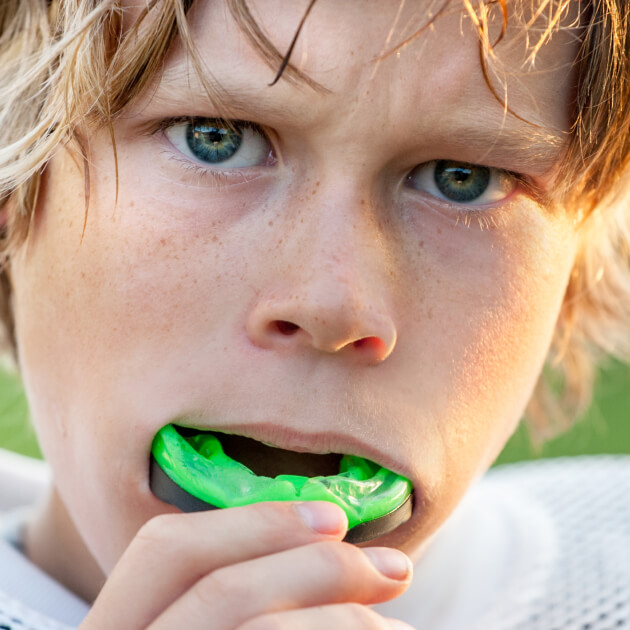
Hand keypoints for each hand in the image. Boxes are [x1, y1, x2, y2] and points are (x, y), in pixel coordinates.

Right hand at [81, 501, 414, 629]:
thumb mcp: (211, 615)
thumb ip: (243, 593)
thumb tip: (325, 538)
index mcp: (119, 627)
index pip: (165, 550)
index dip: (254, 522)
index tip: (335, 518)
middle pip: (218, 590)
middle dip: (316, 567)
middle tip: (395, 569)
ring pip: (259, 628)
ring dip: (342, 619)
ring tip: (393, 628)